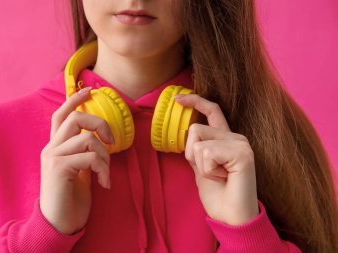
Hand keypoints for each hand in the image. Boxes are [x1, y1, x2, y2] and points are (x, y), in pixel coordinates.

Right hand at [40, 87, 113, 234]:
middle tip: (112, 141)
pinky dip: (103, 169)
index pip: (61, 115)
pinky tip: (104, 183)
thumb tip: (100, 137)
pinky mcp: (59, 168)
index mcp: (55, 146)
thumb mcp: (79, 170)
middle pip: (75, 118)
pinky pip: (90, 157)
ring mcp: (53, 157)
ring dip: (105, 156)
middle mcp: (51, 148)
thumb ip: (84, 152)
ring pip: (87, 138)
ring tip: (105, 174)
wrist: (58, 223)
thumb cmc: (71, 197)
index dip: (74, 99)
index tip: (91, 90)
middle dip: (99, 124)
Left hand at [174, 94, 258, 225]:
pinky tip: (223, 178)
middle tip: (210, 173)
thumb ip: (196, 149)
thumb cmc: (218, 195)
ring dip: (200, 165)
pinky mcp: (242, 153)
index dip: (195, 101)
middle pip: (195, 128)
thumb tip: (186, 133)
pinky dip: (208, 170)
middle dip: (191, 154)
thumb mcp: (201, 168)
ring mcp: (241, 143)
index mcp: (226, 139)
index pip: (212, 111)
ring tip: (217, 177)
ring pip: (198, 140)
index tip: (177, 98)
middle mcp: (235, 137)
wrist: (231, 217)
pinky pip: (207, 153)